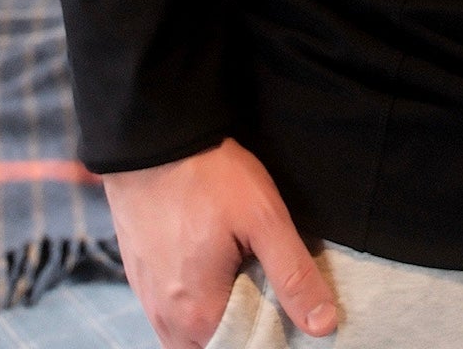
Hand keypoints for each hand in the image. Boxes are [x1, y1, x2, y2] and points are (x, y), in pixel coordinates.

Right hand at [101, 138, 336, 347]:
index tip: (284, 302)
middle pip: (215, 344)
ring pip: (190, 331)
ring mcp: (148, 298)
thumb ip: (293, 275)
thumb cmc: (206, 174)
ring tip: (239, 270)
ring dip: (217, 313)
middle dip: (243, 324)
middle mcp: (166, 320)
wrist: (151, 135)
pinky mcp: (139, 274)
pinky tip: (211, 262)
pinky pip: (171, 309)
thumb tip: (323, 324)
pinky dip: (194, 298)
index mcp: (198, 316)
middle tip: (262, 280)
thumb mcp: (263, 218)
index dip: (271, 332)